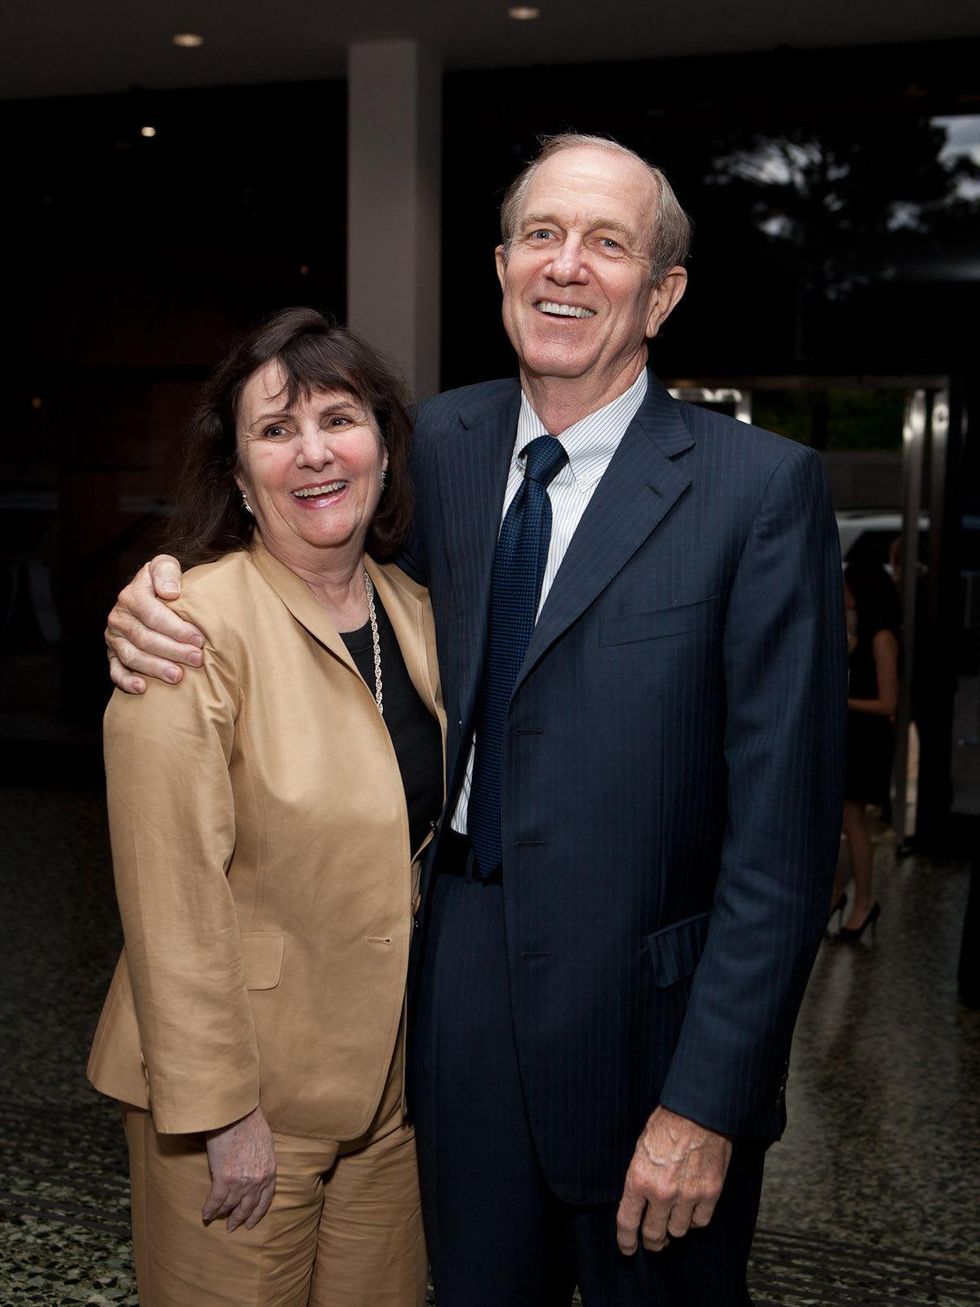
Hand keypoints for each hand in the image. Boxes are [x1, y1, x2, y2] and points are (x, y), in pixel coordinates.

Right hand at [105, 555, 204, 692]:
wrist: (151, 595)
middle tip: (197, 659)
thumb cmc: (165, 582)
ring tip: (178, 676)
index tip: (199, 639)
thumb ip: (167, 572)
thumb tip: (170, 592)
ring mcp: (114, 637)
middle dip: (173, 650)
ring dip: (155, 668)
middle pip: (145, 638)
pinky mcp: (112, 654)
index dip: (177, 628)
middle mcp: (119, 616)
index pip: (153, 614)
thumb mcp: (166, 566)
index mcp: (132, 595)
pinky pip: (115, 670)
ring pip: (132, 656)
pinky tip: (143, 688)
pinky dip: (126, 681)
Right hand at [203, 1105, 276, 1231]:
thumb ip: (261, 1159)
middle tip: (232, 1227)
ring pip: (230, 1205)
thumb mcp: (265, 1143)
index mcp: (270, 1170)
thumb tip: (254, 1167)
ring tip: (217, 1218)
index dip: (257, 1213)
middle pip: (248, 1207)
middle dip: (239, 1218)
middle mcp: (257, 1180)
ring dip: (222, 1213)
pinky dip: (209, 1209)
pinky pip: (215, 1201)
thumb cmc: (250, 1121)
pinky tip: (205, 1214)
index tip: (251, 1222)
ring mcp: (241, 1182)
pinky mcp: (224, 1179)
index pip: (266, 1199)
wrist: (237, 1113)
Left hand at [616, 1106, 731, 1253]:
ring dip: (674, 1227)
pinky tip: (692, 1210)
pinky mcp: (710, 1193)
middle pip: (654, 1234)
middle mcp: (662, 1192)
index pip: (628, 1222)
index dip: (626, 1241)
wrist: (698, 1110)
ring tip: (674, 1219)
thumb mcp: (640, 1148)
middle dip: (652, 1240)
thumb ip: (639, 1178)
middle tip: (653, 1241)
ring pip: (678, 1231)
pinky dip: (695, 1219)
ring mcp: (688, 1195)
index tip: (627, 1249)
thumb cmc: (667, 1122)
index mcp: (639, 1178)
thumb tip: (639, 1201)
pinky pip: (701, 1221)